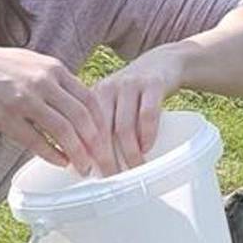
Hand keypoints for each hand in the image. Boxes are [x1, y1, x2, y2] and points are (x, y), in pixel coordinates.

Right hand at [0, 40, 111, 172]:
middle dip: (95, 144)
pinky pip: (36, 141)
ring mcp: (25, 100)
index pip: (90, 98)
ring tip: (82, 167)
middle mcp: (43, 82)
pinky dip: (51, 155)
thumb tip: (74, 101)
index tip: (106, 141)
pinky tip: (59, 162)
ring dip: (77, 153)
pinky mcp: (6, 117)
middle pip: (82, 117)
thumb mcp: (31, 63)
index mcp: (53, 68)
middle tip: (100, 161)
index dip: (102, 123)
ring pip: (63, 131)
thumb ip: (53, 79)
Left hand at [91, 48, 184, 172]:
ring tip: (133, 170)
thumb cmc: (131, 95)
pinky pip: (148, 114)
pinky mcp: (153, 85)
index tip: (84, 173)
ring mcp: (130, 86)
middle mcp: (107, 89)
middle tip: (110, 179)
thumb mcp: (110, 104)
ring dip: (129, 152)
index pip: (81, 128)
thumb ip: (100, 126)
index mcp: (91, 97)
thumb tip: (88, 165)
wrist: (161, 63)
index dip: (82, 151)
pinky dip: (147, 135)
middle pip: (101, 130)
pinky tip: (147, 149)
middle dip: (104, 158)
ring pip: (124, 126)